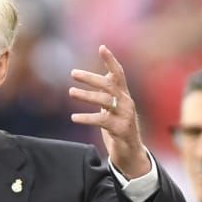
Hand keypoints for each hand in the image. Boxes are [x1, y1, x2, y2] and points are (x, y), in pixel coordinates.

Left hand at [69, 45, 150, 180]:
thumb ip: (110, 93)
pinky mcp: (120, 130)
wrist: (131, 153)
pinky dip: (86, 118)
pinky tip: (74, 117)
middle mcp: (127, 102)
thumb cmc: (119, 128)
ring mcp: (125, 116)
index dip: (111, 60)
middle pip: (109, 85)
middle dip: (90, 78)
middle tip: (73, 73)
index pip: (119, 74)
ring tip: (70, 92)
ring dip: (86, 96)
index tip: (102, 47)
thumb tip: (105, 75)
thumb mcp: (114, 108)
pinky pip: (101, 120)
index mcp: (124, 95)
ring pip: (104, 101)